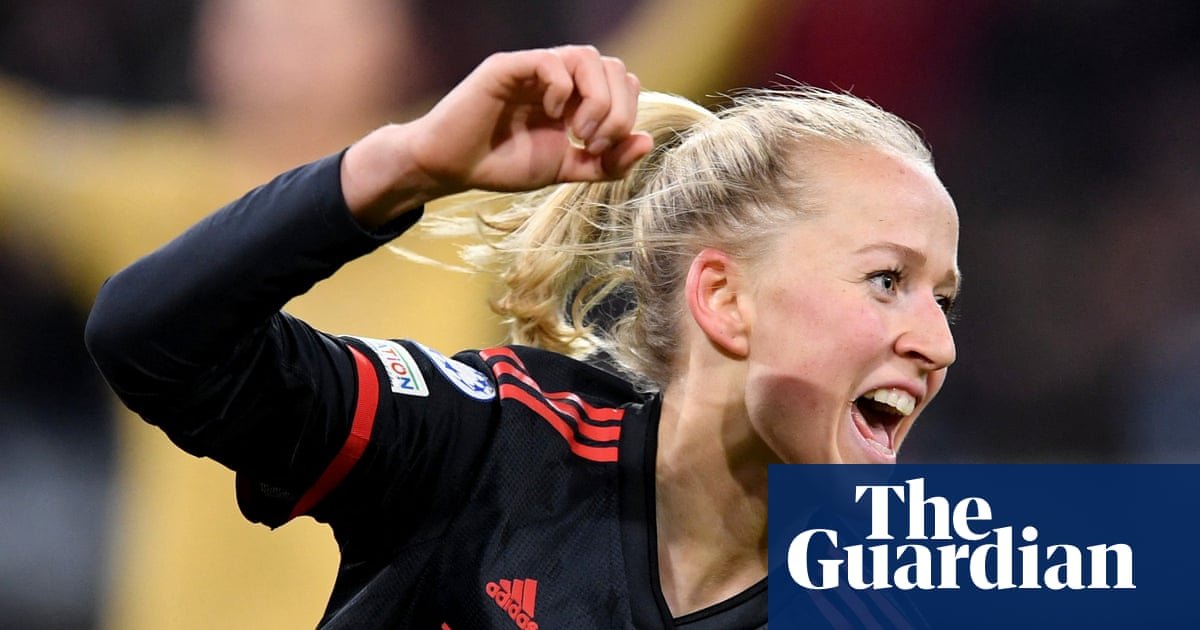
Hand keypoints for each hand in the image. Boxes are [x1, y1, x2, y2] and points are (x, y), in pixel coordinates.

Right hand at [343, 46, 653, 226]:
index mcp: (575, 95)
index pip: (623, 83)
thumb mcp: (564, 170)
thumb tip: (647, 142)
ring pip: (587, 57)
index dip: (626, 113)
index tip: (603, 149)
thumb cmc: (502, 164)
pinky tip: (552, 115)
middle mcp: (558, 76)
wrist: (452, 167)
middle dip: (616, 110)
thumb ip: (606, 163)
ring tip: (577, 133)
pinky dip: (561, 88)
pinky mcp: (507, 68)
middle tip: (594, 143)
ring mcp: (533, 68)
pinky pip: (549, 60)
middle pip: (613, 67)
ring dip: (595, 99)